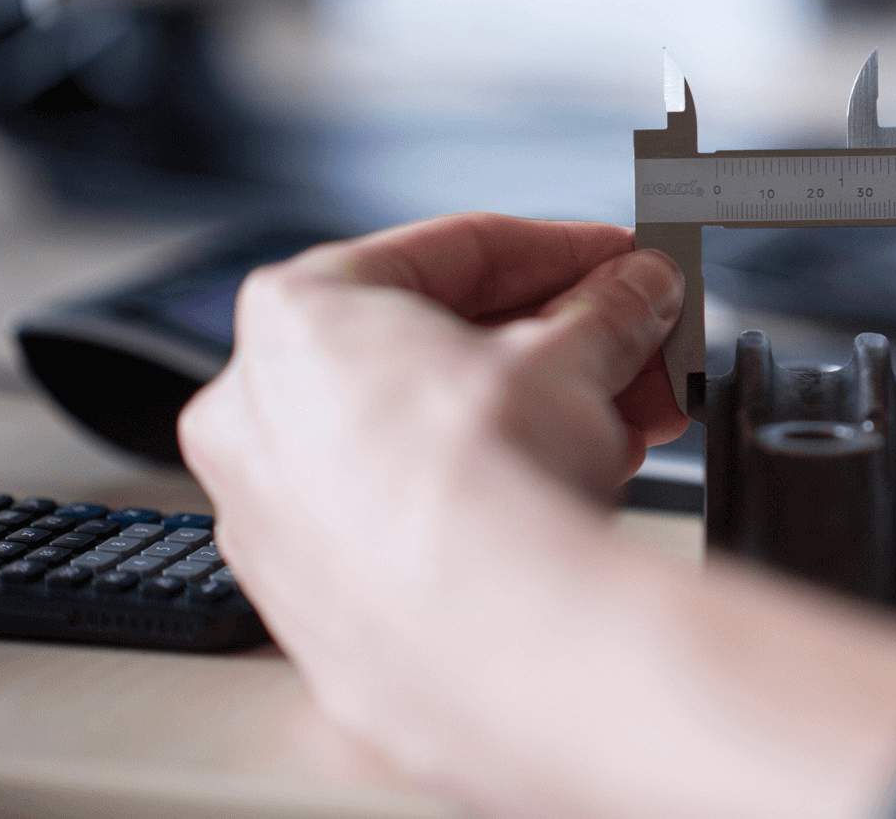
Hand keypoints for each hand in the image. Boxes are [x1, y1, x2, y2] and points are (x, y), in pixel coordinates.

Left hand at [180, 212, 895, 817]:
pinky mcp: (324, 604)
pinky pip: (416, 514)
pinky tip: (573, 489)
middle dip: (560, 345)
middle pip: (441, 349)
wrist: (494, 646)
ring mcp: (283, 521)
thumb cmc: (485, 491)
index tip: (618, 261)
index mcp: (296, 319)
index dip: (561, 250)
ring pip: (427, 436)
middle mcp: (260, 418)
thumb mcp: (579, 356)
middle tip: (635, 343)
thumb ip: (610, 308)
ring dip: (539, 418)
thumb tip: (635, 292)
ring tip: (628, 421)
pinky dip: (490, 493)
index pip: (452, 252)